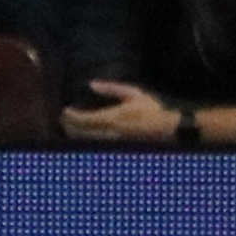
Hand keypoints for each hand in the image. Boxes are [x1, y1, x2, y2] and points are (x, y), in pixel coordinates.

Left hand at [60, 79, 180, 144]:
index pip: (82, 119)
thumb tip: (92, 84)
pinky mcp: (119, 150)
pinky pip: (98, 146)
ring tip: (71, 127)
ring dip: (76, 135)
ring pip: (87, 141)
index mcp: (113, 118)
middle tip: (63, 119)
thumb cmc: (154, 109)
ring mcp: (114, 144)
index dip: (70, 116)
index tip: (65, 111)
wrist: (171, 129)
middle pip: (80, 133)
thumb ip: (112, 89)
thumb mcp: (134, 94)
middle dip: (69, 126)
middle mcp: (110, 133)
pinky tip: (86, 136)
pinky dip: (88, 140)